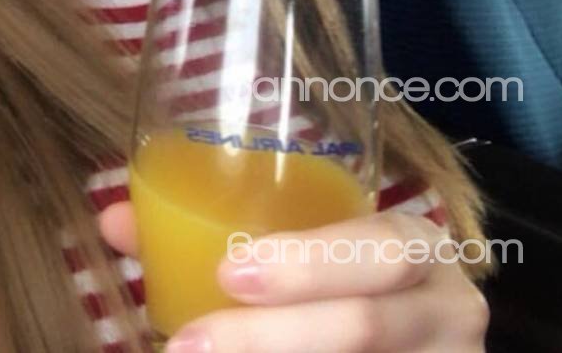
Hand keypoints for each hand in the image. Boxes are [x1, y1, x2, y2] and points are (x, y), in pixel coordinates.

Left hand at [99, 202, 488, 351]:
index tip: (228, 271)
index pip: (383, 247)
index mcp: (418, 248)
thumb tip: (115, 222)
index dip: (309, 262)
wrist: (407, 335)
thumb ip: (218, 231)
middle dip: (271, 338)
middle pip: (364, 327)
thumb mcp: (306, 248)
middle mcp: (446, 310)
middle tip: (188, 345)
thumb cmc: (345, 277)